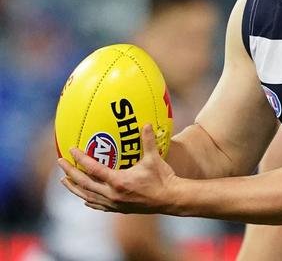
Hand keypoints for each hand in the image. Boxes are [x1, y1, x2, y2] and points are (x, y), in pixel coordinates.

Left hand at [58, 124, 178, 213]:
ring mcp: (114, 204)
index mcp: (119, 181)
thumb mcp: (154, 158)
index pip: (93, 169)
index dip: (80, 159)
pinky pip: (98, 205)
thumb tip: (146, 123)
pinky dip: (88, 200)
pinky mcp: (119, 209)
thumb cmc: (163, 178)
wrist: (170, 199)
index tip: (71, 150)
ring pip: (87, 196)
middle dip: (70, 173)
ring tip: (64, 181)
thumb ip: (148, 141)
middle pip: (84, 184)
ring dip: (74, 188)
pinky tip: (84, 198)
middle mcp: (113, 194)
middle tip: (60, 162)